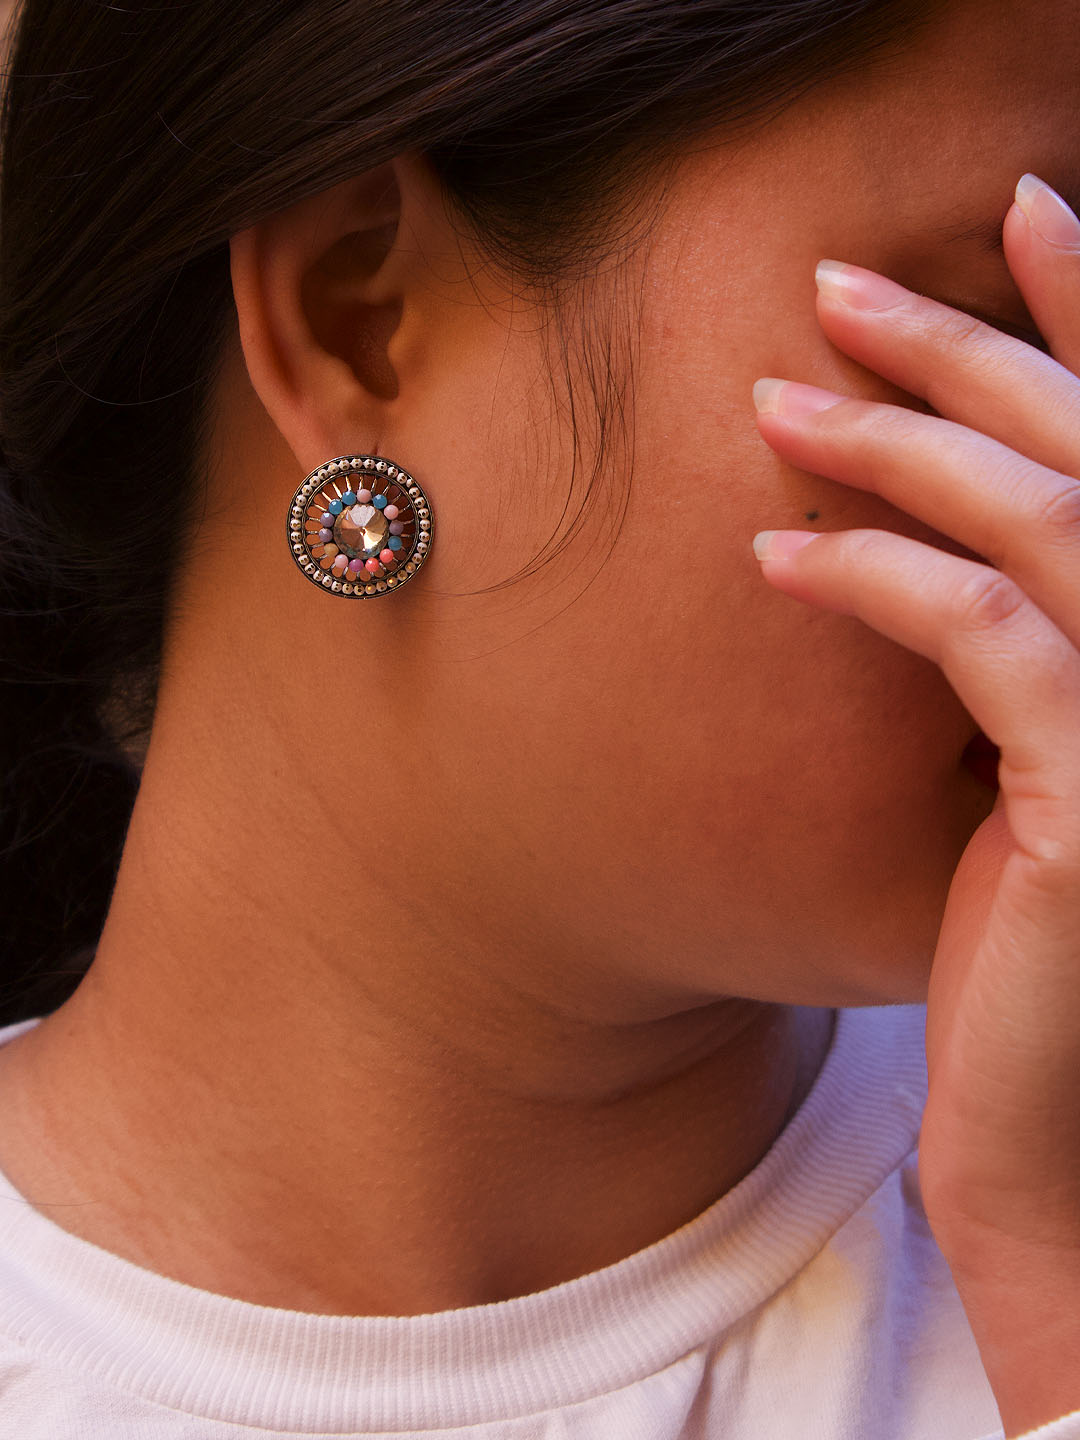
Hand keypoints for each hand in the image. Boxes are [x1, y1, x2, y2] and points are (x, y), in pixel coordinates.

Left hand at [749, 173, 1079, 1437]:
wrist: (1038, 1136)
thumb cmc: (1014, 957)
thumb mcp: (1021, 771)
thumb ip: (1011, 645)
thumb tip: (921, 528)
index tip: (1019, 213)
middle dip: (967, 349)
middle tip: (835, 285)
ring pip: (1042, 522)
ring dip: (900, 443)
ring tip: (773, 400)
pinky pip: (984, 638)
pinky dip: (875, 577)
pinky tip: (773, 552)